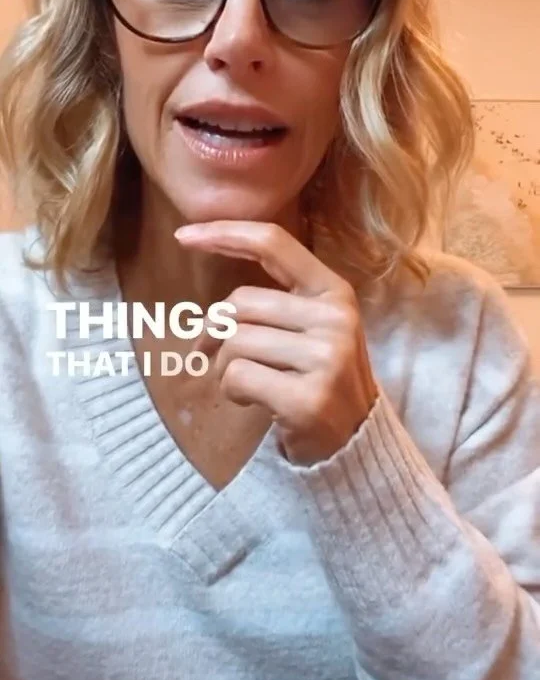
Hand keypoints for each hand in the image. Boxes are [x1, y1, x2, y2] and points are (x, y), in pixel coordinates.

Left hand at [174, 221, 378, 465]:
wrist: (354, 445)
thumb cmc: (318, 380)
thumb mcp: (313, 329)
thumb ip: (276, 301)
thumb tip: (210, 290)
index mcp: (335, 293)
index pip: (274, 244)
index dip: (225, 234)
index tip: (185, 236)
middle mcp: (335, 319)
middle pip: (240, 303)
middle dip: (214, 331)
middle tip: (209, 355)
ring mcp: (326, 358)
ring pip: (235, 341)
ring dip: (224, 367)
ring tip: (245, 384)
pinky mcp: (307, 398)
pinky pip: (238, 376)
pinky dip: (232, 390)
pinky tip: (252, 401)